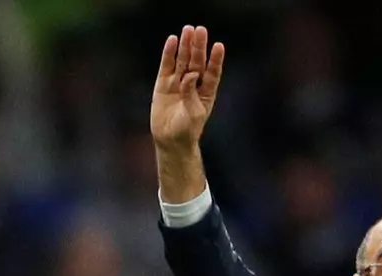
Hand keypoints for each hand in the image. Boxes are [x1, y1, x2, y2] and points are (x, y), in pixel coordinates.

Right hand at [151, 25, 224, 151]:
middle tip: (201, 30)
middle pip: (197, 62)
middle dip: (199, 47)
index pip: (212, 73)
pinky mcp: (163, 84)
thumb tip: (190, 75)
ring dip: (186, 46)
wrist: (170, 140)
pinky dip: (169, 53)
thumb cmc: (187, 130)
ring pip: (183, 61)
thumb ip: (191, 94)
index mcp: (206, 93)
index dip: (215, 60)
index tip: (218, 46)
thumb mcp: (193, 114)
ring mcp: (178, 83)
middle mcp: (193, 85)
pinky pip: (167, 66)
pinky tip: (172, 40)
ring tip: (188, 30)